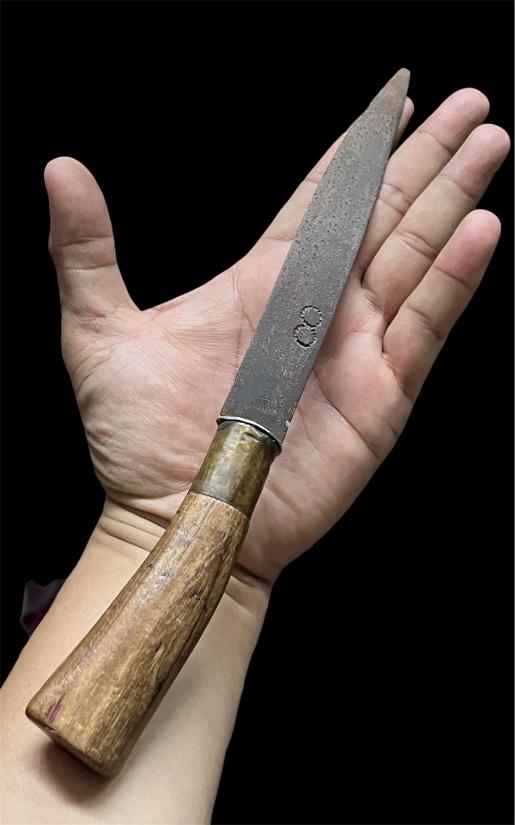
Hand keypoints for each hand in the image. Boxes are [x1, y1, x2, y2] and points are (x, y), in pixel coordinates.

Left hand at [45, 89, 508, 583]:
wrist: (172, 512)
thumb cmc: (136, 438)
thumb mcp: (98, 335)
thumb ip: (87, 251)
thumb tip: (62, 172)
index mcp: (263, 280)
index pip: (323, 195)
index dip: (359, 146)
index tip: (394, 100)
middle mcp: (318, 306)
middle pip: (384, 213)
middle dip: (427, 157)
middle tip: (470, 104)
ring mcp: (354, 348)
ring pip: (416, 256)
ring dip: (453, 199)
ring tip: (488, 144)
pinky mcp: (379, 395)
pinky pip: (424, 326)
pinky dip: (454, 278)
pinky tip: (480, 229)